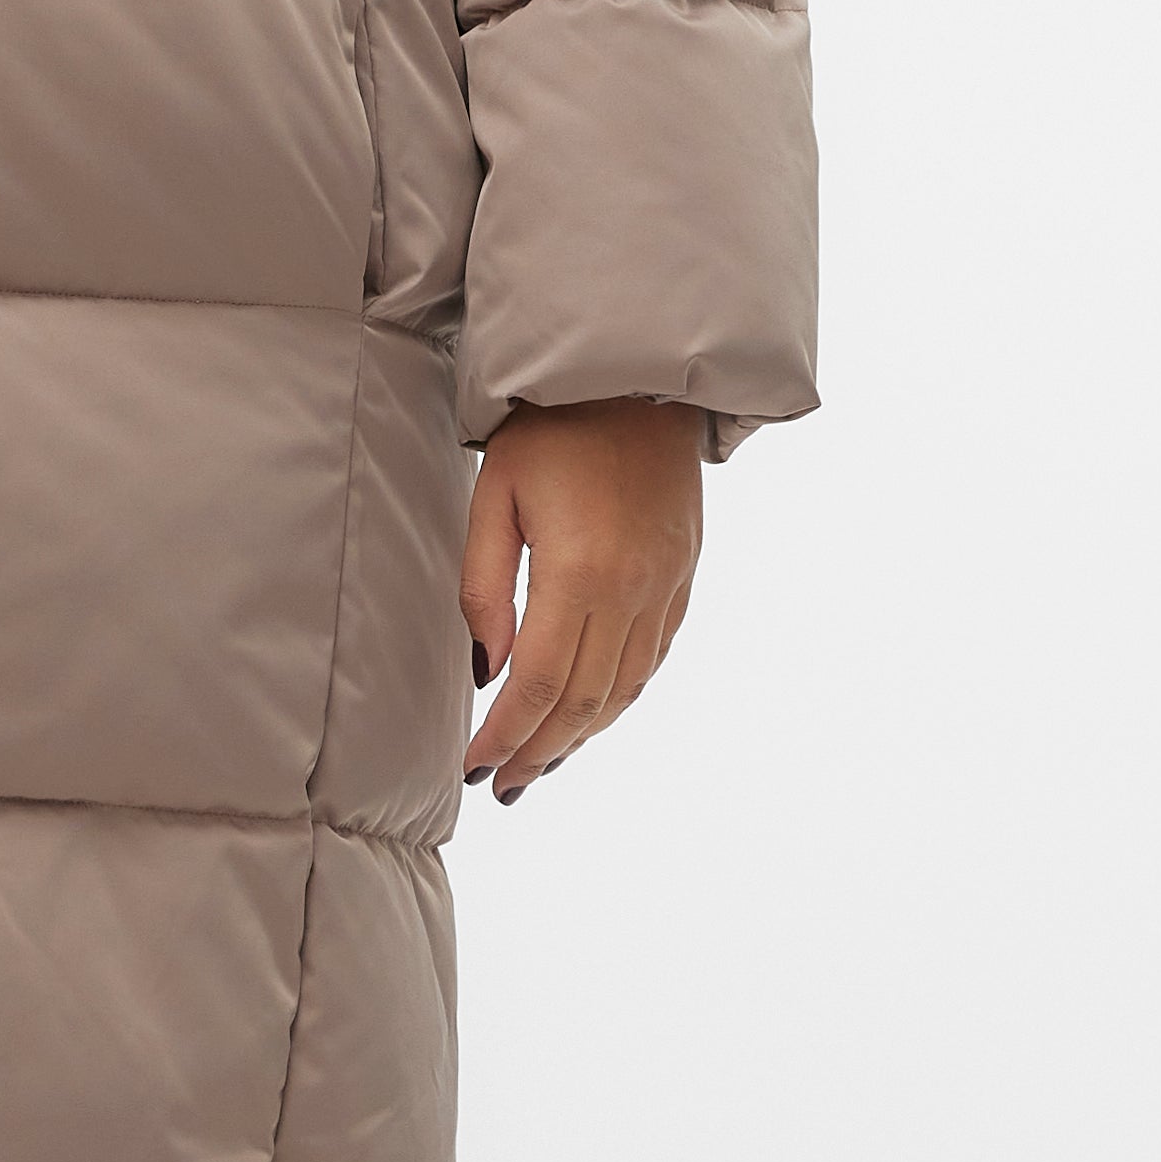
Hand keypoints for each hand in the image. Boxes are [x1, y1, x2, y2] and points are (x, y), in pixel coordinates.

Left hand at [461, 397, 704, 800]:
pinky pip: (653, 657)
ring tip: (539, 764)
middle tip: (502, 785)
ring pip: (625, 688)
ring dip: (581, 734)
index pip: (542, 682)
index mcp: (581, 569)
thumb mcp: (494, 495)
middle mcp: (634, 587)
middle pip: (585, 699)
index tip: (475, 768)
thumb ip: (485, 587)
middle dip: (539, 750)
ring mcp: (668, 584)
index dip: (507, 734)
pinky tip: (590, 715)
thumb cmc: (551, 428)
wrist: (636, 376)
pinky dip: (620, 697)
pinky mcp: (685, 574)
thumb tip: (489, 669)